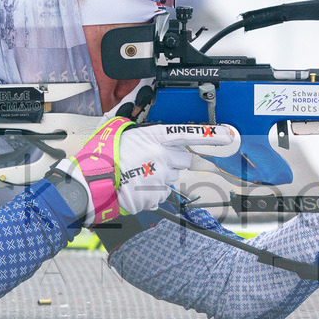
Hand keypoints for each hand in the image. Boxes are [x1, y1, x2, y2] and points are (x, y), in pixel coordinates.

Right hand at [56, 118, 233, 225]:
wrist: (90, 184)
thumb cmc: (101, 157)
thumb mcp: (117, 130)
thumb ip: (136, 125)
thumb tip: (142, 121)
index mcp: (155, 139)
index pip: (190, 134)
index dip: (211, 134)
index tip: (228, 135)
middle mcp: (163, 158)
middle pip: (183, 160)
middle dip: (171, 159)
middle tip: (149, 160)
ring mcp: (161, 179)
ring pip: (171, 177)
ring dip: (159, 175)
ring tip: (136, 173)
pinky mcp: (156, 197)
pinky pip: (162, 193)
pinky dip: (151, 191)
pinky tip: (135, 185)